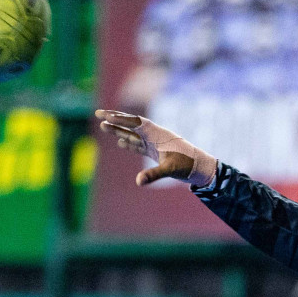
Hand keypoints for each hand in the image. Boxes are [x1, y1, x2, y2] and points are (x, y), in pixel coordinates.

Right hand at [95, 110, 216, 187]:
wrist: (199, 168)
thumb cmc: (187, 165)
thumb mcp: (171, 169)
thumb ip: (154, 174)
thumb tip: (138, 182)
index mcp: (157, 134)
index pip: (136, 123)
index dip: (120, 119)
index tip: (106, 116)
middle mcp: (154, 135)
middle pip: (131, 124)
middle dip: (115, 119)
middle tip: (98, 114)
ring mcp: (155, 143)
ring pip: (133, 134)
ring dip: (118, 130)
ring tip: (102, 126)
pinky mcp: (156, 152)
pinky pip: (139, 144)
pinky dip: (129, 143)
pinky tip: (119, 142)